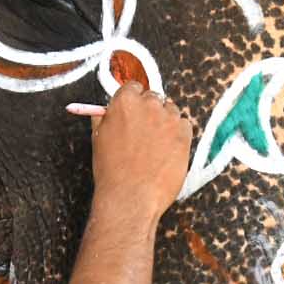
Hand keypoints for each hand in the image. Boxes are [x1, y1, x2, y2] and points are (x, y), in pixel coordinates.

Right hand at [89, 82, 192, 223]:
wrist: (131, 196)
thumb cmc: (112, 171)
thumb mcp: (98, 139)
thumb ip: (103, 118)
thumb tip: (104, 110)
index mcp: (124, 101)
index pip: (134, 87)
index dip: (134, 101)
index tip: (135, 113)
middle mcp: (148, 104)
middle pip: (154, 97)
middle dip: (150, 111)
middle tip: (145, 133)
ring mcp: (168, 118)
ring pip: (171, 110)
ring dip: (165, 122)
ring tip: (156, 146)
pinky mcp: (184, 134)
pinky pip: (185, 125)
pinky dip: (179, 135)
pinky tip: (167, 151)